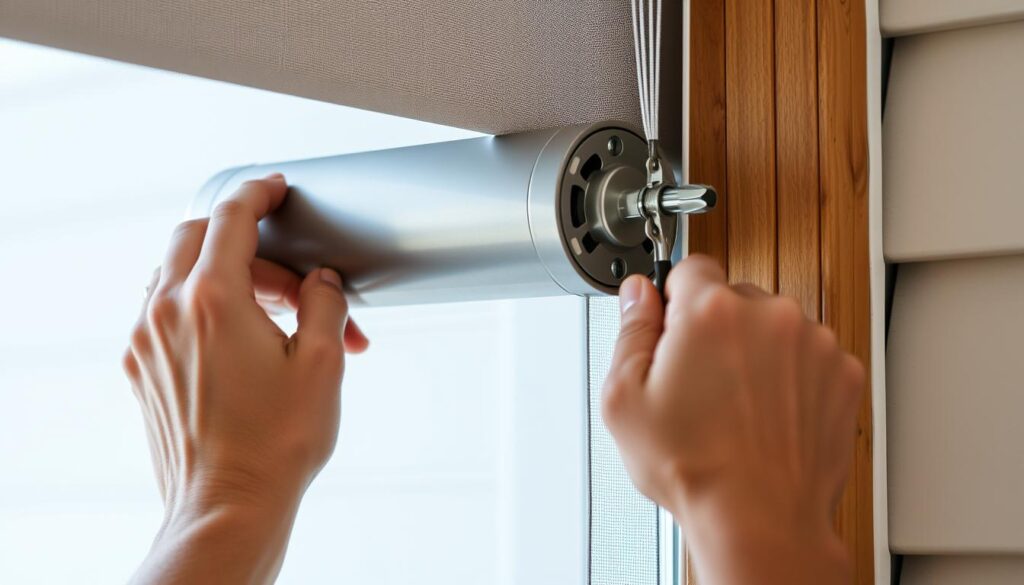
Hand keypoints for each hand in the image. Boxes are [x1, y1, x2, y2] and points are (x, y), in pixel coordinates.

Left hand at [123, 175, 367, 583]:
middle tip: (296, 281)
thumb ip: (325, 303)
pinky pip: (166, 311)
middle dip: (250, 243)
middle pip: (196, 236)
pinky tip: (243, 343)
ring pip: (179, 274)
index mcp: (213, 300)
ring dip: (229, 278)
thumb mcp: (324, 362)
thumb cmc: (276, 443)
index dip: (258, 192)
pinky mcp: (142, 369)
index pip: (231, 216)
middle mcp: (167, 312)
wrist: (228, 506)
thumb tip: (320, 282)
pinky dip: (204, 307)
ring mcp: (147, 341)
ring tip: (280, 321)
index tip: (275, 187)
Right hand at [602, 255, 863, 584]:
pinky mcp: (843, 373)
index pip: (690, 268)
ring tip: (737, 407)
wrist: (759, 520)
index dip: (675, 302)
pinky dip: (793, 377)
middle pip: (735, 298)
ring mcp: (814, 343)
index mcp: (711, 311)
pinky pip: (810, 357)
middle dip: (717, 330)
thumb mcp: (625, 398)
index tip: (674, 330)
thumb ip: (631, 331)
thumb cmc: (695, 468)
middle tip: (701, 383)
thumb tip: (637, 294)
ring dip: (758, 352)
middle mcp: (770, 315)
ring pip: (775, 327)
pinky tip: (768, 415)